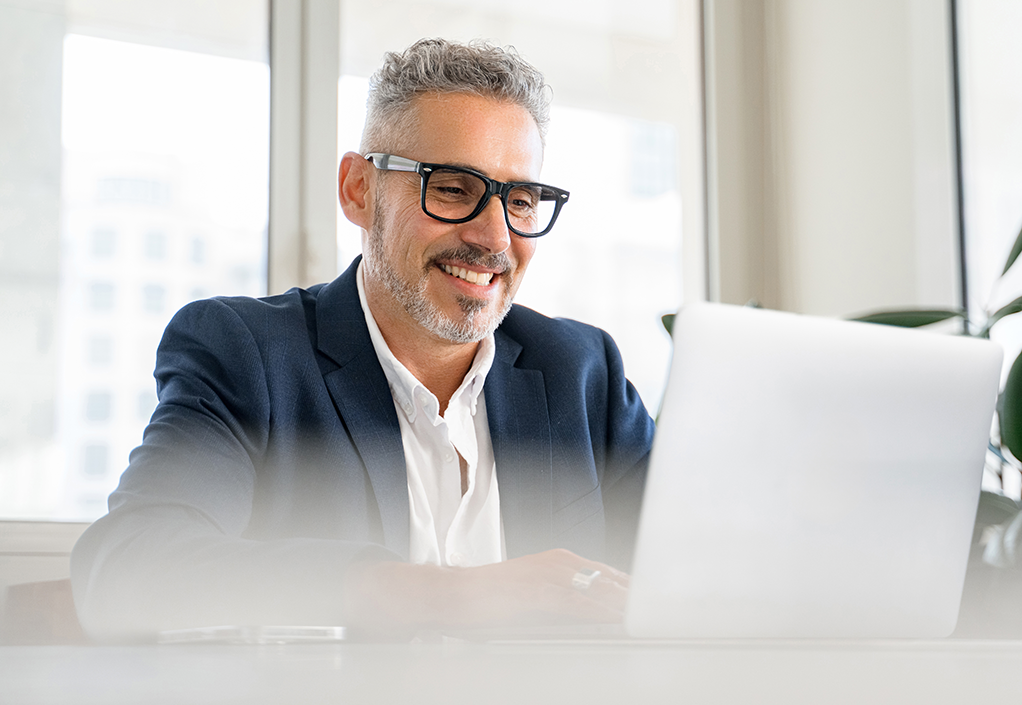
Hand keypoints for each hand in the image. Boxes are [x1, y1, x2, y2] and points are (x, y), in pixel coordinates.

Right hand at [343, 549, 628, 633]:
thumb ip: (567, 597)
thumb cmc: (494, 597)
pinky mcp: (536, 593)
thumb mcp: (536, 590)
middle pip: (608, 579)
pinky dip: (597, 613)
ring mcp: (547, 576)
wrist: (456, 594)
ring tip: (645, 619)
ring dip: (622, 606)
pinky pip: (574, 604)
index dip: (632, 588)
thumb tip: (599, 613)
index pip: (608, 573)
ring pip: (596, 591)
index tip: (656, 601)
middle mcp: (558, 562)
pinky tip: (612, 621)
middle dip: (634, 597)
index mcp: (560, 559)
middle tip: (661, 611)